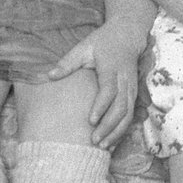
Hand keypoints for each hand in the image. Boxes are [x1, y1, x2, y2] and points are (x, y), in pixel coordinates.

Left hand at [48, 20, 139, 148]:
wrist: (127, 36)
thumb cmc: (102, 42)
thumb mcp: (84, 47)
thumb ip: (68, 62)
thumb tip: (49, 76)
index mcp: (112, 68)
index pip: (109, 90)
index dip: (101, 106)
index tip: (90, 120)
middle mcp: (125, 80)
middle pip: (121, 107)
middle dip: (109, 126)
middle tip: (94, 141)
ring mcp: (131, 88)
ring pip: (128, 114)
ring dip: (117, 132)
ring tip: (103, 147)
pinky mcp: (133, 94)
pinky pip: (130, 115)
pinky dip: (122, 130)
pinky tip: (112, 142)